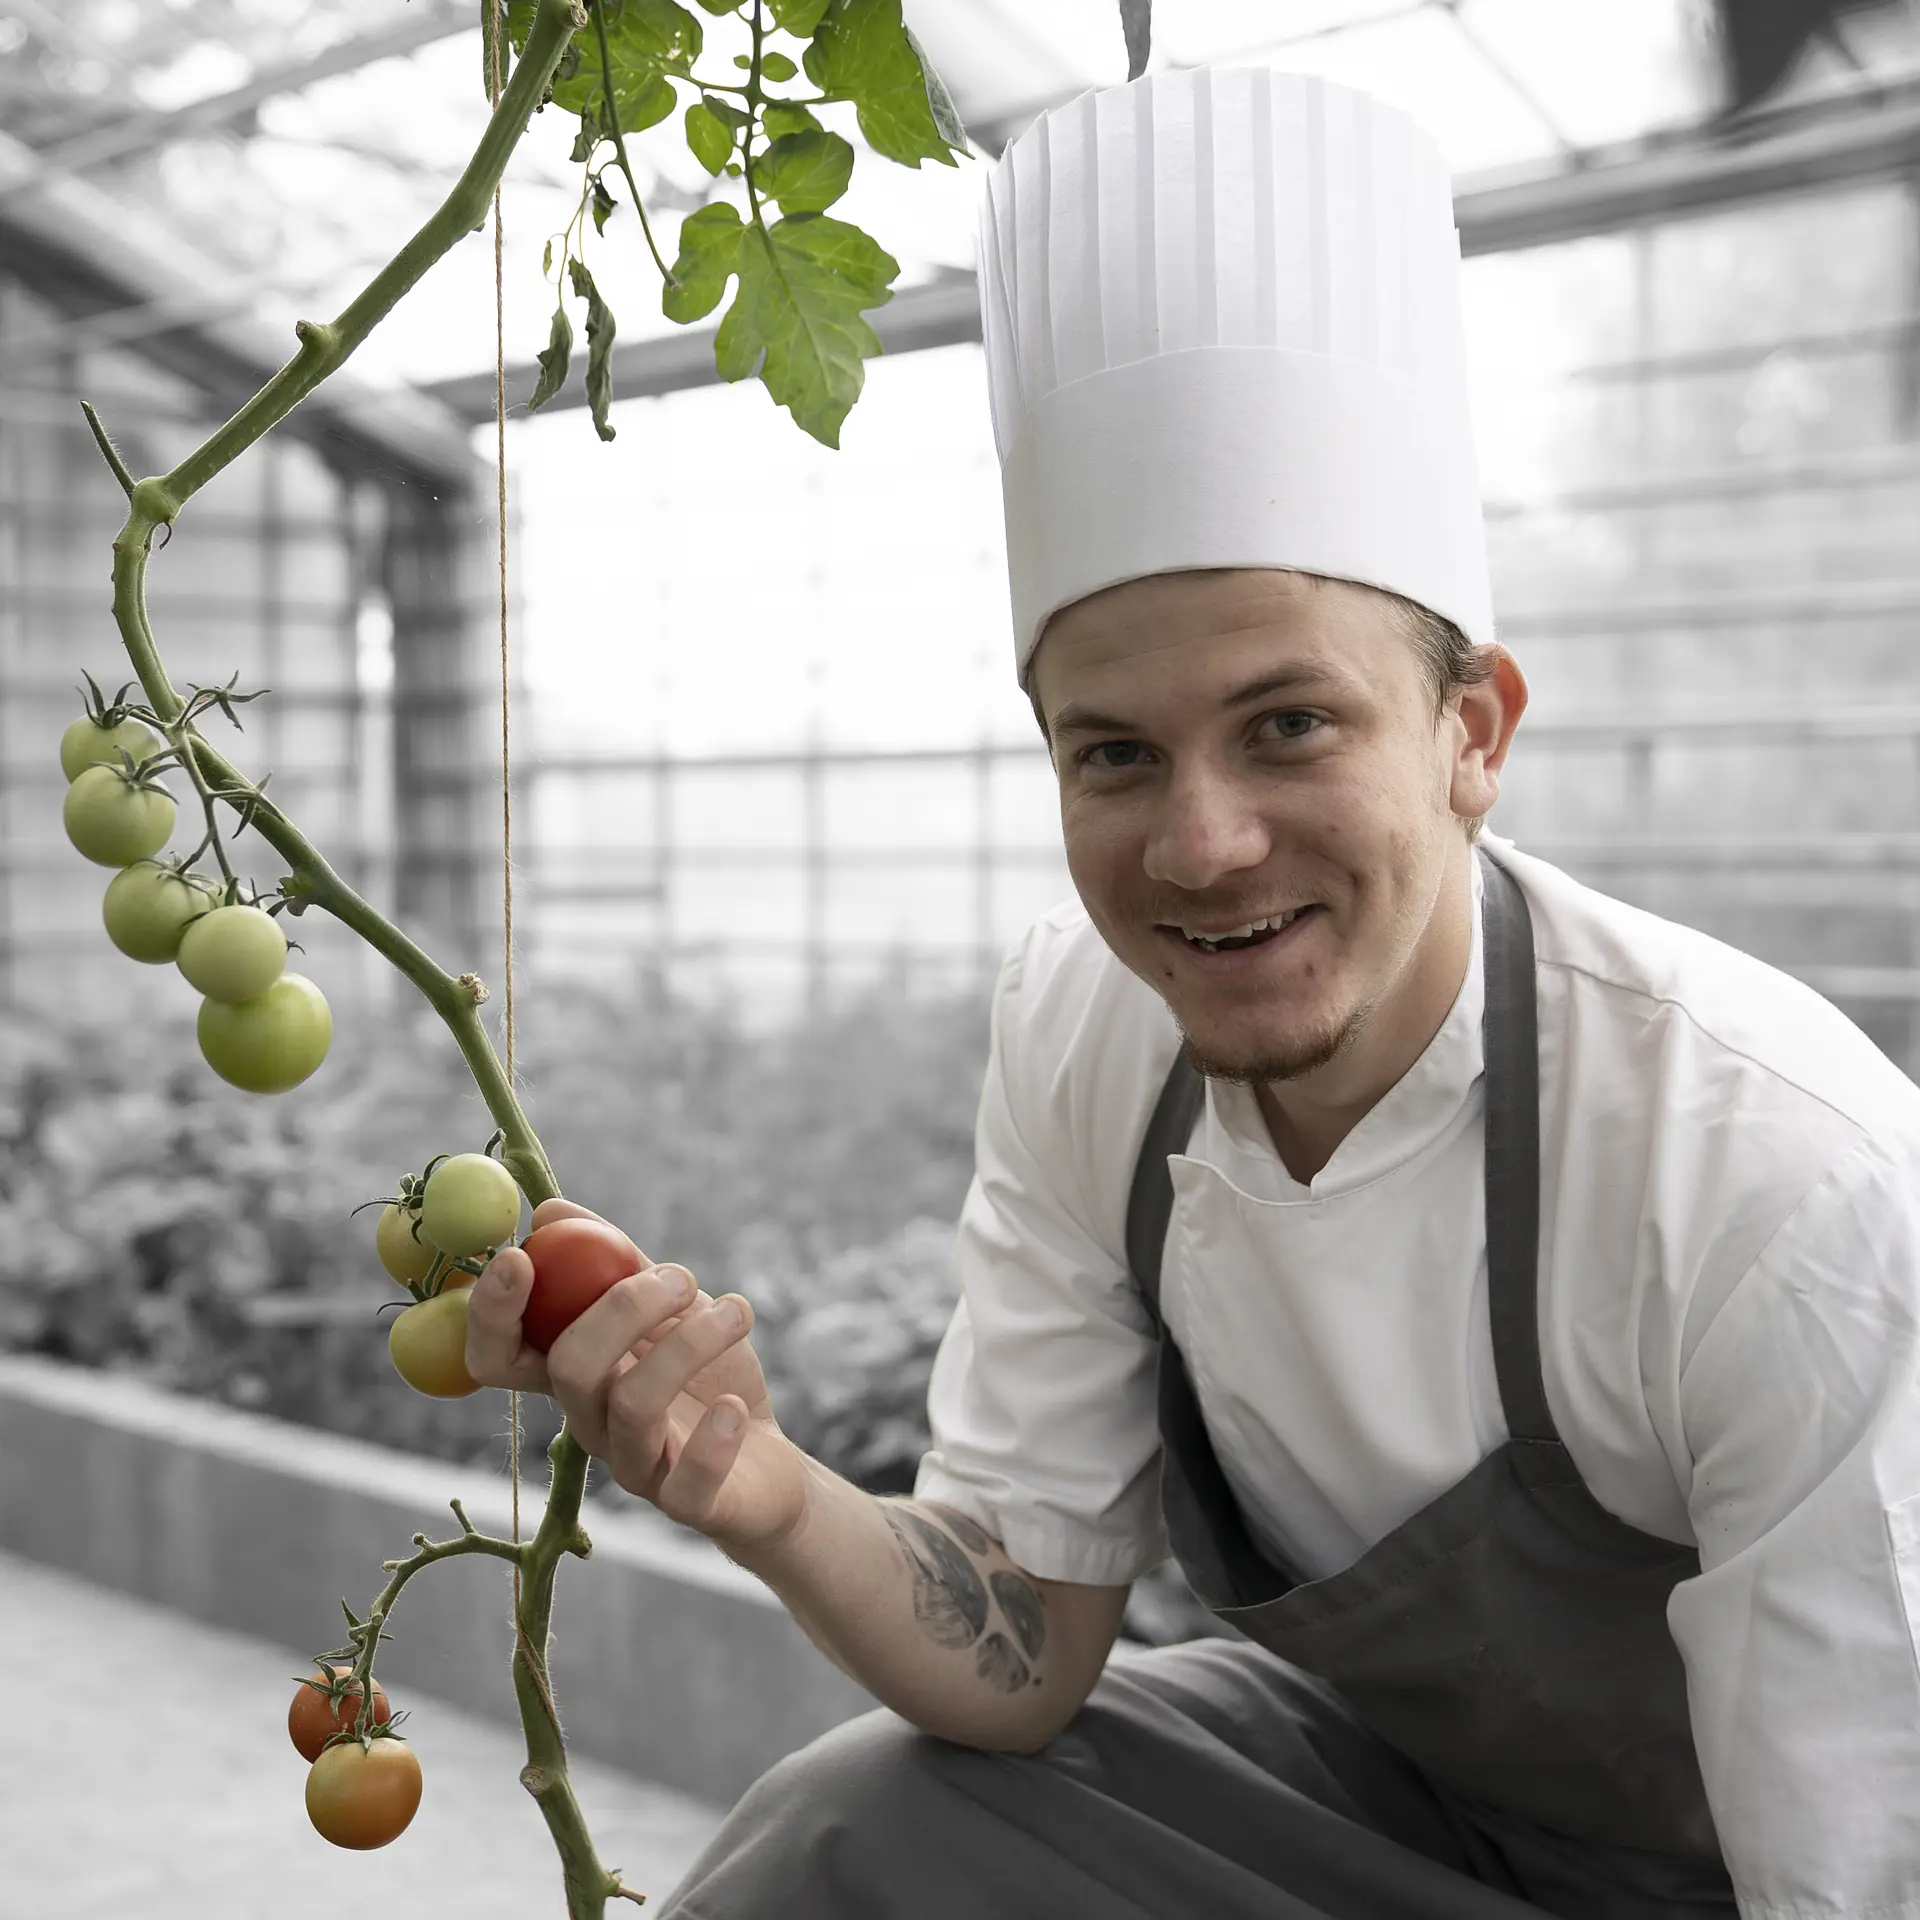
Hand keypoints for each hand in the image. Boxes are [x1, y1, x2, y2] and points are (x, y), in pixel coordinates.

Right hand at [466, 1199, 809, 1555]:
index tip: (521, 1257)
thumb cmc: (707, 1375)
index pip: (497, 1356)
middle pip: (568, 1369)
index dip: (492, 1313)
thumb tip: (548, 1212)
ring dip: (688, 1343)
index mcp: (574, 1374)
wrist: (769, 1460)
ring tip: (736, 1311)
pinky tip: (735, 1408)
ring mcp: (636, 1467)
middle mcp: (592, 1422)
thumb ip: (612, 1264)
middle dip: (622, 1307)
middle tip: (679, 1276)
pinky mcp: (688, 1504)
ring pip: (633, 1407)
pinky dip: (714, 1439)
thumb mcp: (669, 1307)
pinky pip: (687, 1481)